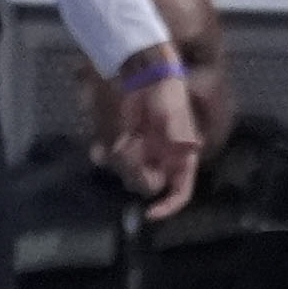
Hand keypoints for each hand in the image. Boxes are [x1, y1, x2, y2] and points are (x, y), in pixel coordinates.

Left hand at [110, 65, 201, 219]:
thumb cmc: (167, 94)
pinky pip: (109, 159)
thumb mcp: (176, 114)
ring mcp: (140, 153)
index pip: (180, 193)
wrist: (143, 75)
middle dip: (137, 173)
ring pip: (126, 174)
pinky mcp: (121, 142)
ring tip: (123, 139)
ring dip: (122, 162)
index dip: (168, 207)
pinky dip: (103, 155)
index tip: (150, 213)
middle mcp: (161, 161)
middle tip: (129, 150)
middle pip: (148, 185)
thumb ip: (180, 133)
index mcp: (181, 161)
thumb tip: (189, 146)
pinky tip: (98, 148)